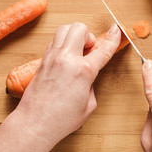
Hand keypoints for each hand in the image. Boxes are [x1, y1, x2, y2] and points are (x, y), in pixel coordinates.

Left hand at [13, 22, 119, 146]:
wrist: (35, 123)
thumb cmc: (61, 119)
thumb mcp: (89, 105)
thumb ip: (91, 85)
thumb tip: (88, 77)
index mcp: (83, 71)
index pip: (103, 49)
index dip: (113, 38)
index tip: (117, 30)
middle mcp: (66, 59)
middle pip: (80, 28)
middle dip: (88, 36)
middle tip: (89, 51)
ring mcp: (52, 57)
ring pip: (64, 29)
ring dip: (73, 36)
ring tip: (76, 52)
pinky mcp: (42, 61)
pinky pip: (54, 42)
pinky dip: (62, 45)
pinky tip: (65, 60)